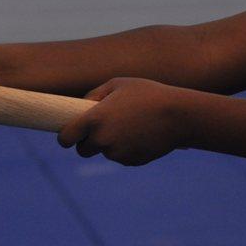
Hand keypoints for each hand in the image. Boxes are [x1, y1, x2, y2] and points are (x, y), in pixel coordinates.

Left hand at [58, 78, 193, 165]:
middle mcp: (101, 140)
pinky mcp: (130, 161)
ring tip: (130, 126)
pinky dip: (127, 149)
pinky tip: (141, 135)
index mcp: (93, 120)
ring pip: (105, 152)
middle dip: (88, 143)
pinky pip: (121, 157)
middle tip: (101, 130)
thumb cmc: (147, 94)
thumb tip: (80, 106)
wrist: (180, 115)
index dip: (65, 137)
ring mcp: (116, 153)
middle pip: (83, 150)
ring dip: (111, 144)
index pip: (65, 138)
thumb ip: (94, 95)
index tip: (69, 136)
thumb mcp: (117, 84)